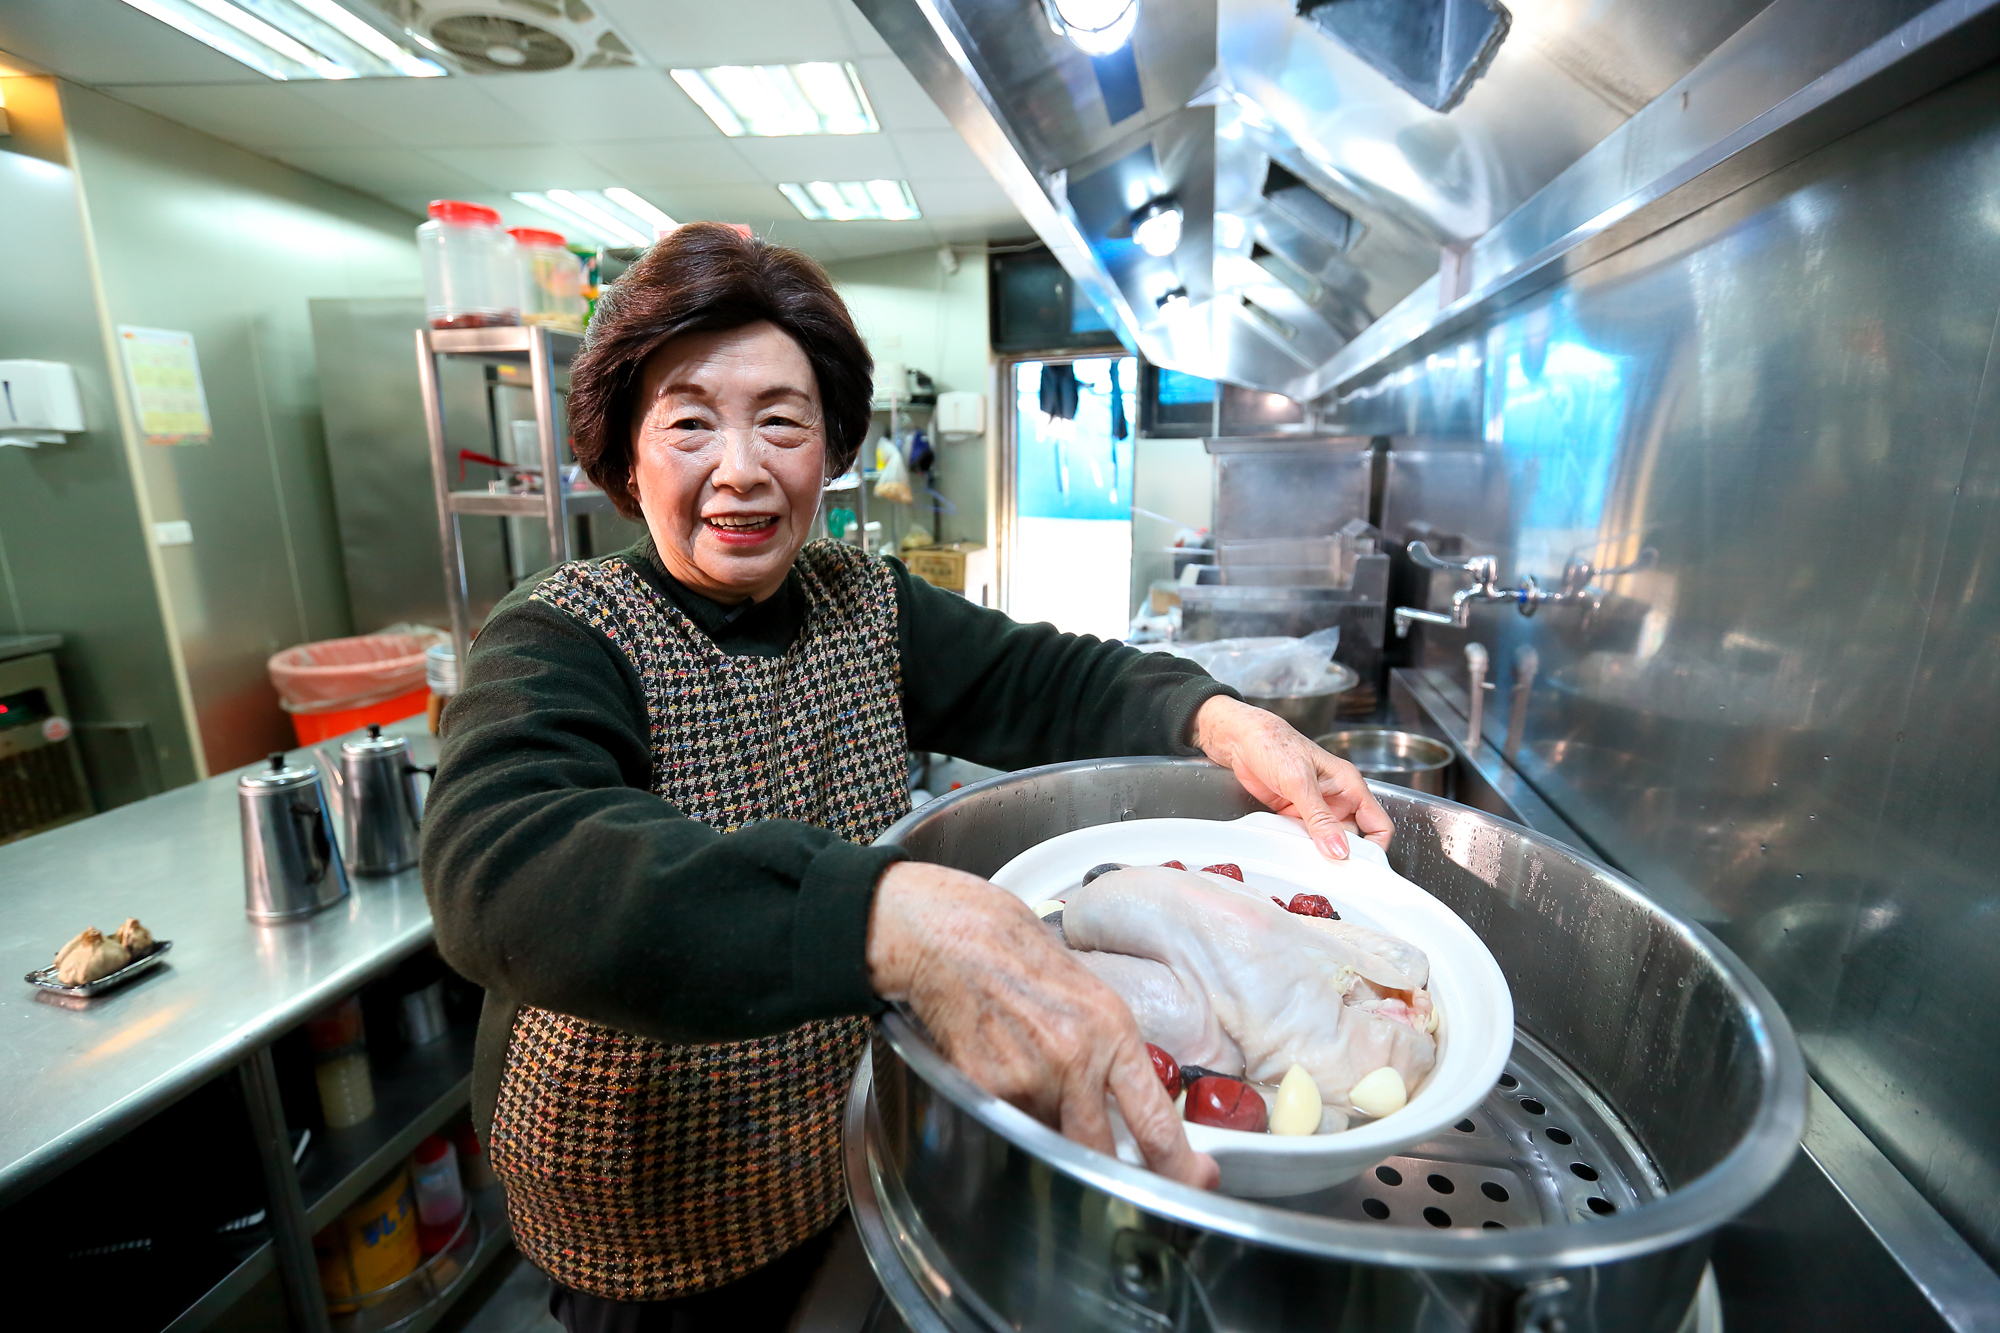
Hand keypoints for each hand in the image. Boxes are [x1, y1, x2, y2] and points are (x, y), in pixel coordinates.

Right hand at [867, 861, 1218, 1189]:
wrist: (954, 937)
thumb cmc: (1019, 953)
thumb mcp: (1089, 993)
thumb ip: (1110, 1049)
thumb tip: (1127, 1100)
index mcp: (1110, 1030)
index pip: (1154, 1118)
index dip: (1178, 1163)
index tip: (1193, 1179)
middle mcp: (1073, 1059)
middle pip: (1101, 1151)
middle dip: (1108, 1171)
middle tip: (1114, 1178)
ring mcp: (1027, 1078)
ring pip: (1049, 1139)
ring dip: (1048, 1130)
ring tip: (1029, 1080)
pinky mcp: (984, 1088)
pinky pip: (1007, 1124)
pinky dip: (1008, 1114)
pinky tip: (1000, 1072)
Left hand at [1192, 694, 1392, 858]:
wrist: (1241, 740)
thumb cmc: (1274, 744)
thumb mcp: (1299, 781)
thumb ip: (1320, 817)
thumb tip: (1339, 850)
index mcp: (1350, 786)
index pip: (1379, 824)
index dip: (1375, 848)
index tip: (1361, 867)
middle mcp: (1338, 799)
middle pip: (1354, 839)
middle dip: (1345, 856)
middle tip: (1332, 874)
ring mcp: (1317, 809)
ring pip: (1329, 842)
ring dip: (1321, 854)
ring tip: (1311, 867)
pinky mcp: (1296, 814)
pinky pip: (1306, 839)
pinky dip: (1302, 849)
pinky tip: (1293, 855)